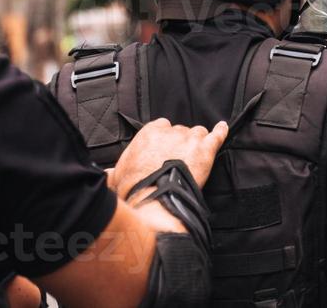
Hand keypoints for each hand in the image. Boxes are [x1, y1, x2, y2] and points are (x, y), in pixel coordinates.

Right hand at [109, 118, 227, 201]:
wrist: (154, 200)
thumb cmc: (134, 189)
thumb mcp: (116, 178)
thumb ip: (112, 172)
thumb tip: (104, 174)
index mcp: (148, 133)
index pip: (162, 127)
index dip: (166, 139)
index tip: (166, 150)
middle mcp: (169, 132)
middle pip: (181, 131)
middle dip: (182, 143)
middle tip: (180, 160)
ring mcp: (189, 139)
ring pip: (198, 133)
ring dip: (198, 142)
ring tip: (197, 155)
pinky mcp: (205, 150)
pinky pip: (217, 135)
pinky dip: (221, 132)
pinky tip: (223, 128)